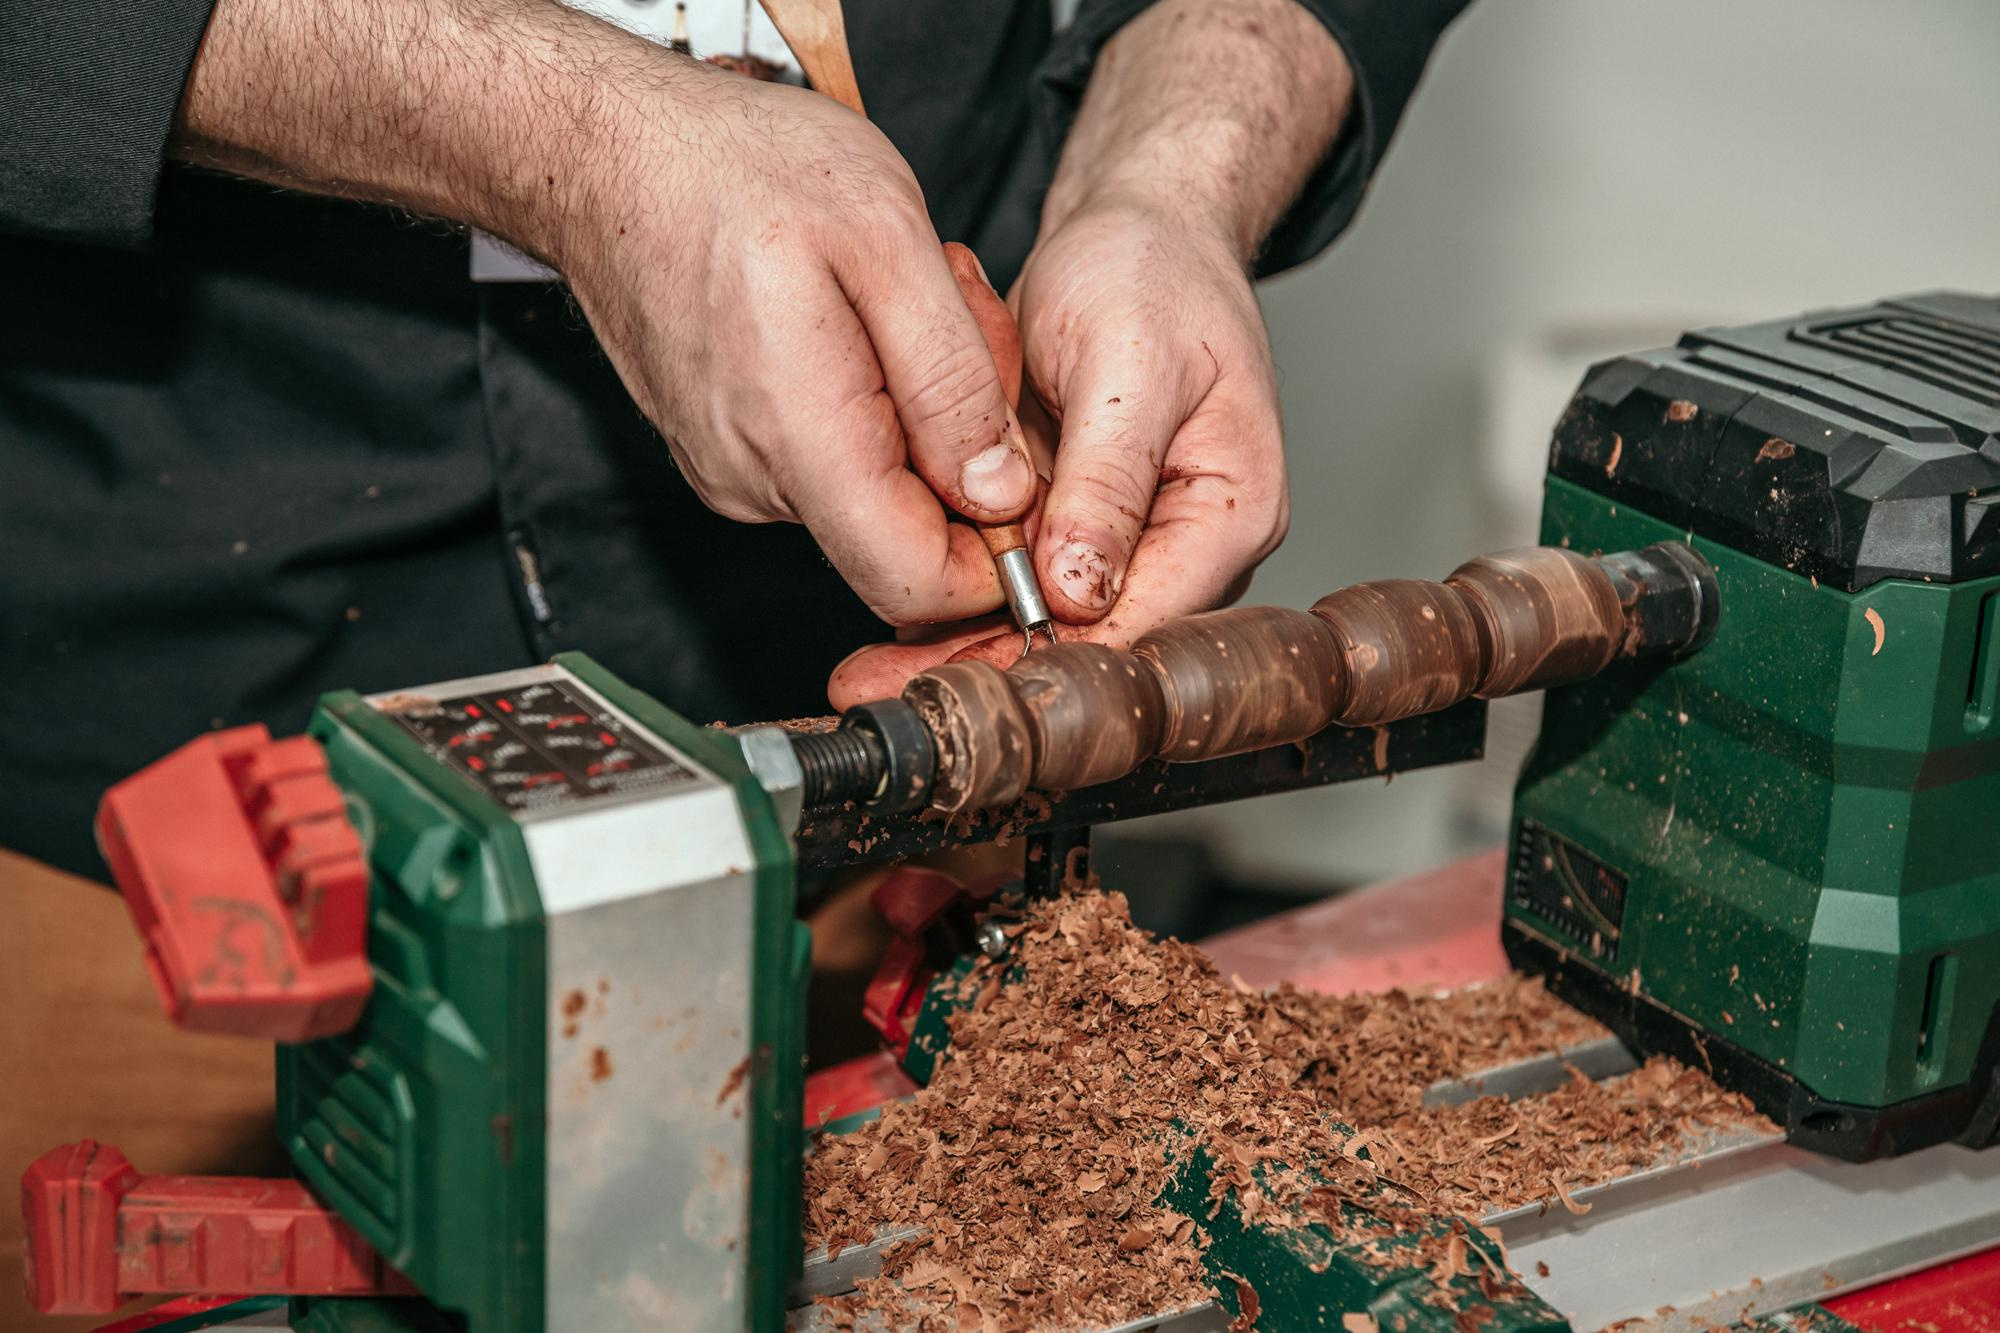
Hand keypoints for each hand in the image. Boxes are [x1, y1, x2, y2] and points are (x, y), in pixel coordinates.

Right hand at [172, 0, 1037, 626]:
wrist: (609, 150)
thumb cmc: (738, 169)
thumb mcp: (887, 238)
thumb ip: (952, 379)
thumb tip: (1000, 495)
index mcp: (799, 437)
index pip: (915, 583)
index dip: (995, 555)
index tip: (1024, 469)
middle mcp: (756, 481)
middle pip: (906, 536)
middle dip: (964, 450)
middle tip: (961, 322)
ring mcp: (734, 472)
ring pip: (874, 494)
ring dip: (919, 412)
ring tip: (902, 300)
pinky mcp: (727, 452)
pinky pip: (831, 462)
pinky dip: (873, 402)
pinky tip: (857, 317)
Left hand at [827, 200, 1288, 705]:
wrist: (1136, 228)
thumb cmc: (1153, 270)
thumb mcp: (1129, 362)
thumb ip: (1109, 479)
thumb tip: (1084, 588)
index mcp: (1232, 512)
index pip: (1145, 621)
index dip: (1051, 659)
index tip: (963, 680)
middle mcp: (1192, 545)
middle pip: (1091, 640)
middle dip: (988, 667)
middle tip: (883, 687)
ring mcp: (1136, 541)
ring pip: (1047, 623)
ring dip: (961, 644)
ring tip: (869, 670)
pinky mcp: (1083, 526)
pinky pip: (1023, 581)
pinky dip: (962, 596)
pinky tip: (896, 619)